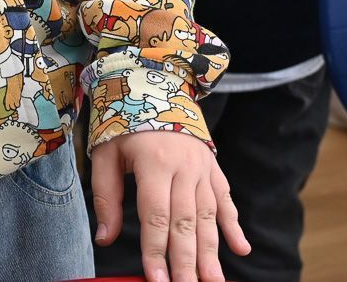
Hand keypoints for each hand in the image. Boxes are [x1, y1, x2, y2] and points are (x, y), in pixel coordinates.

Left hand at [92, 130, 248, 281]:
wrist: (155, 85)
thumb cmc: (124, 123)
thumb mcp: (105, 153)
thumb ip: (105, 197)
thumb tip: (105, 238)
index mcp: (155, 162)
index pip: (156, 215)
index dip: (156, 251)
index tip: (157, 280)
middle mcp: (184, 167)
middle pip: (186, 222)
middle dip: (186, 262)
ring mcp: (203, 168)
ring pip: (209, 217)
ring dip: (211, 252)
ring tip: (213, 281)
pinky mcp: (213, 168)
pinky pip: (226, 200)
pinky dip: (234, 226)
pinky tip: (241, 250)